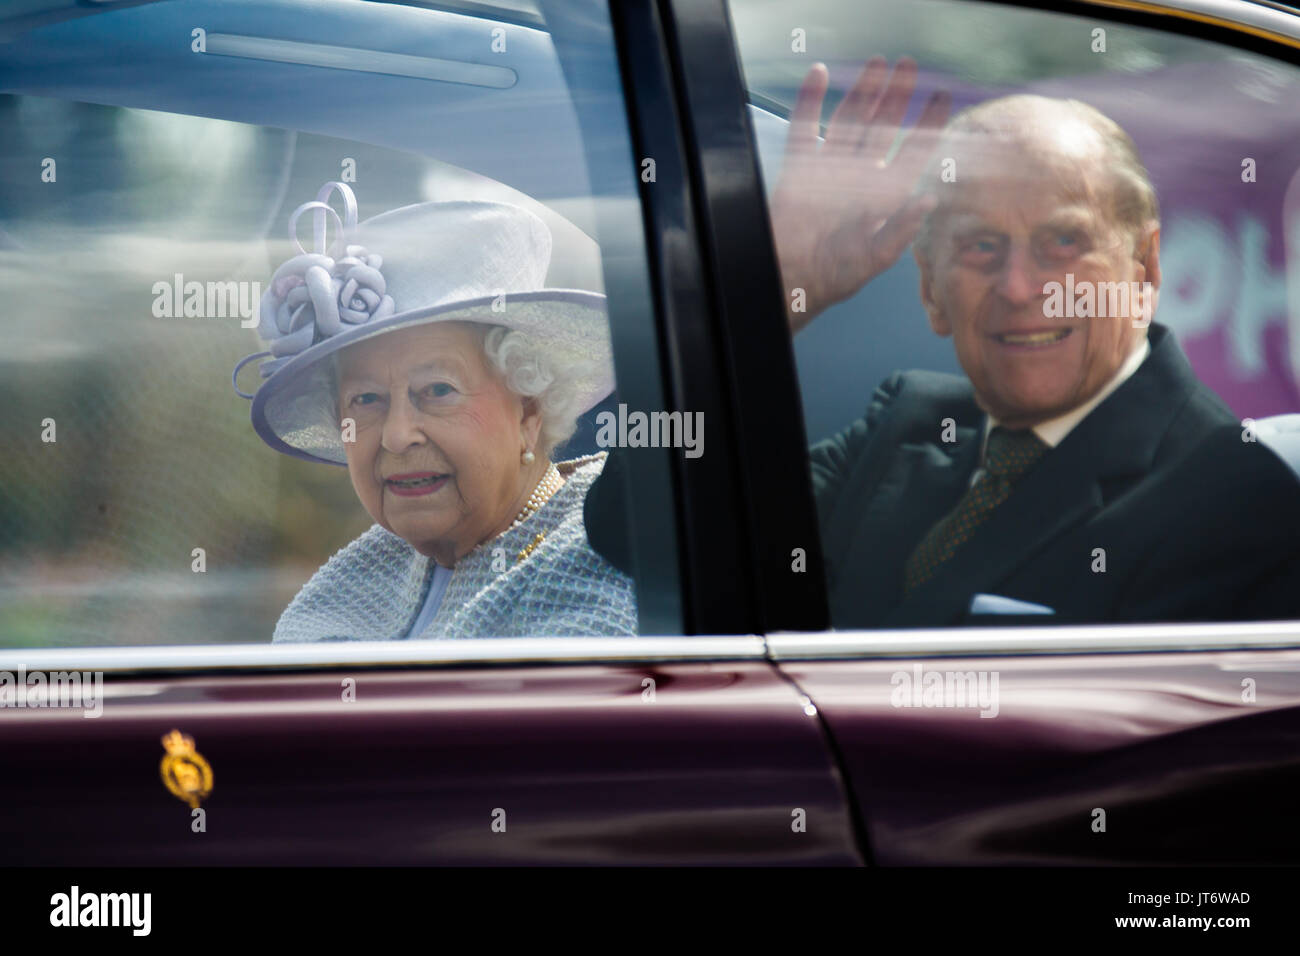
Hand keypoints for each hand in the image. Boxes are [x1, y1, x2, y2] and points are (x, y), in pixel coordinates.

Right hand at [770, 58, 949, 331]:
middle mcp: (860, 176)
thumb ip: (900, 229)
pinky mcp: (799, 167)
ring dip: (862, 91)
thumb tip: (929, 200)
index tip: (942, 96)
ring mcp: (829, 168)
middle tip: (910, 65)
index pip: (912, 152)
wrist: (791, 279)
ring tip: (877, 63)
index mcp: (884, 196)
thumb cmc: (835, 275)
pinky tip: (819, 73)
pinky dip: (810, 100)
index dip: (927, 124)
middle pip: (882, 127)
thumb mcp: (874, 257)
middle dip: (897, 96)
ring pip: (850, 120)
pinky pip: (806, 126)